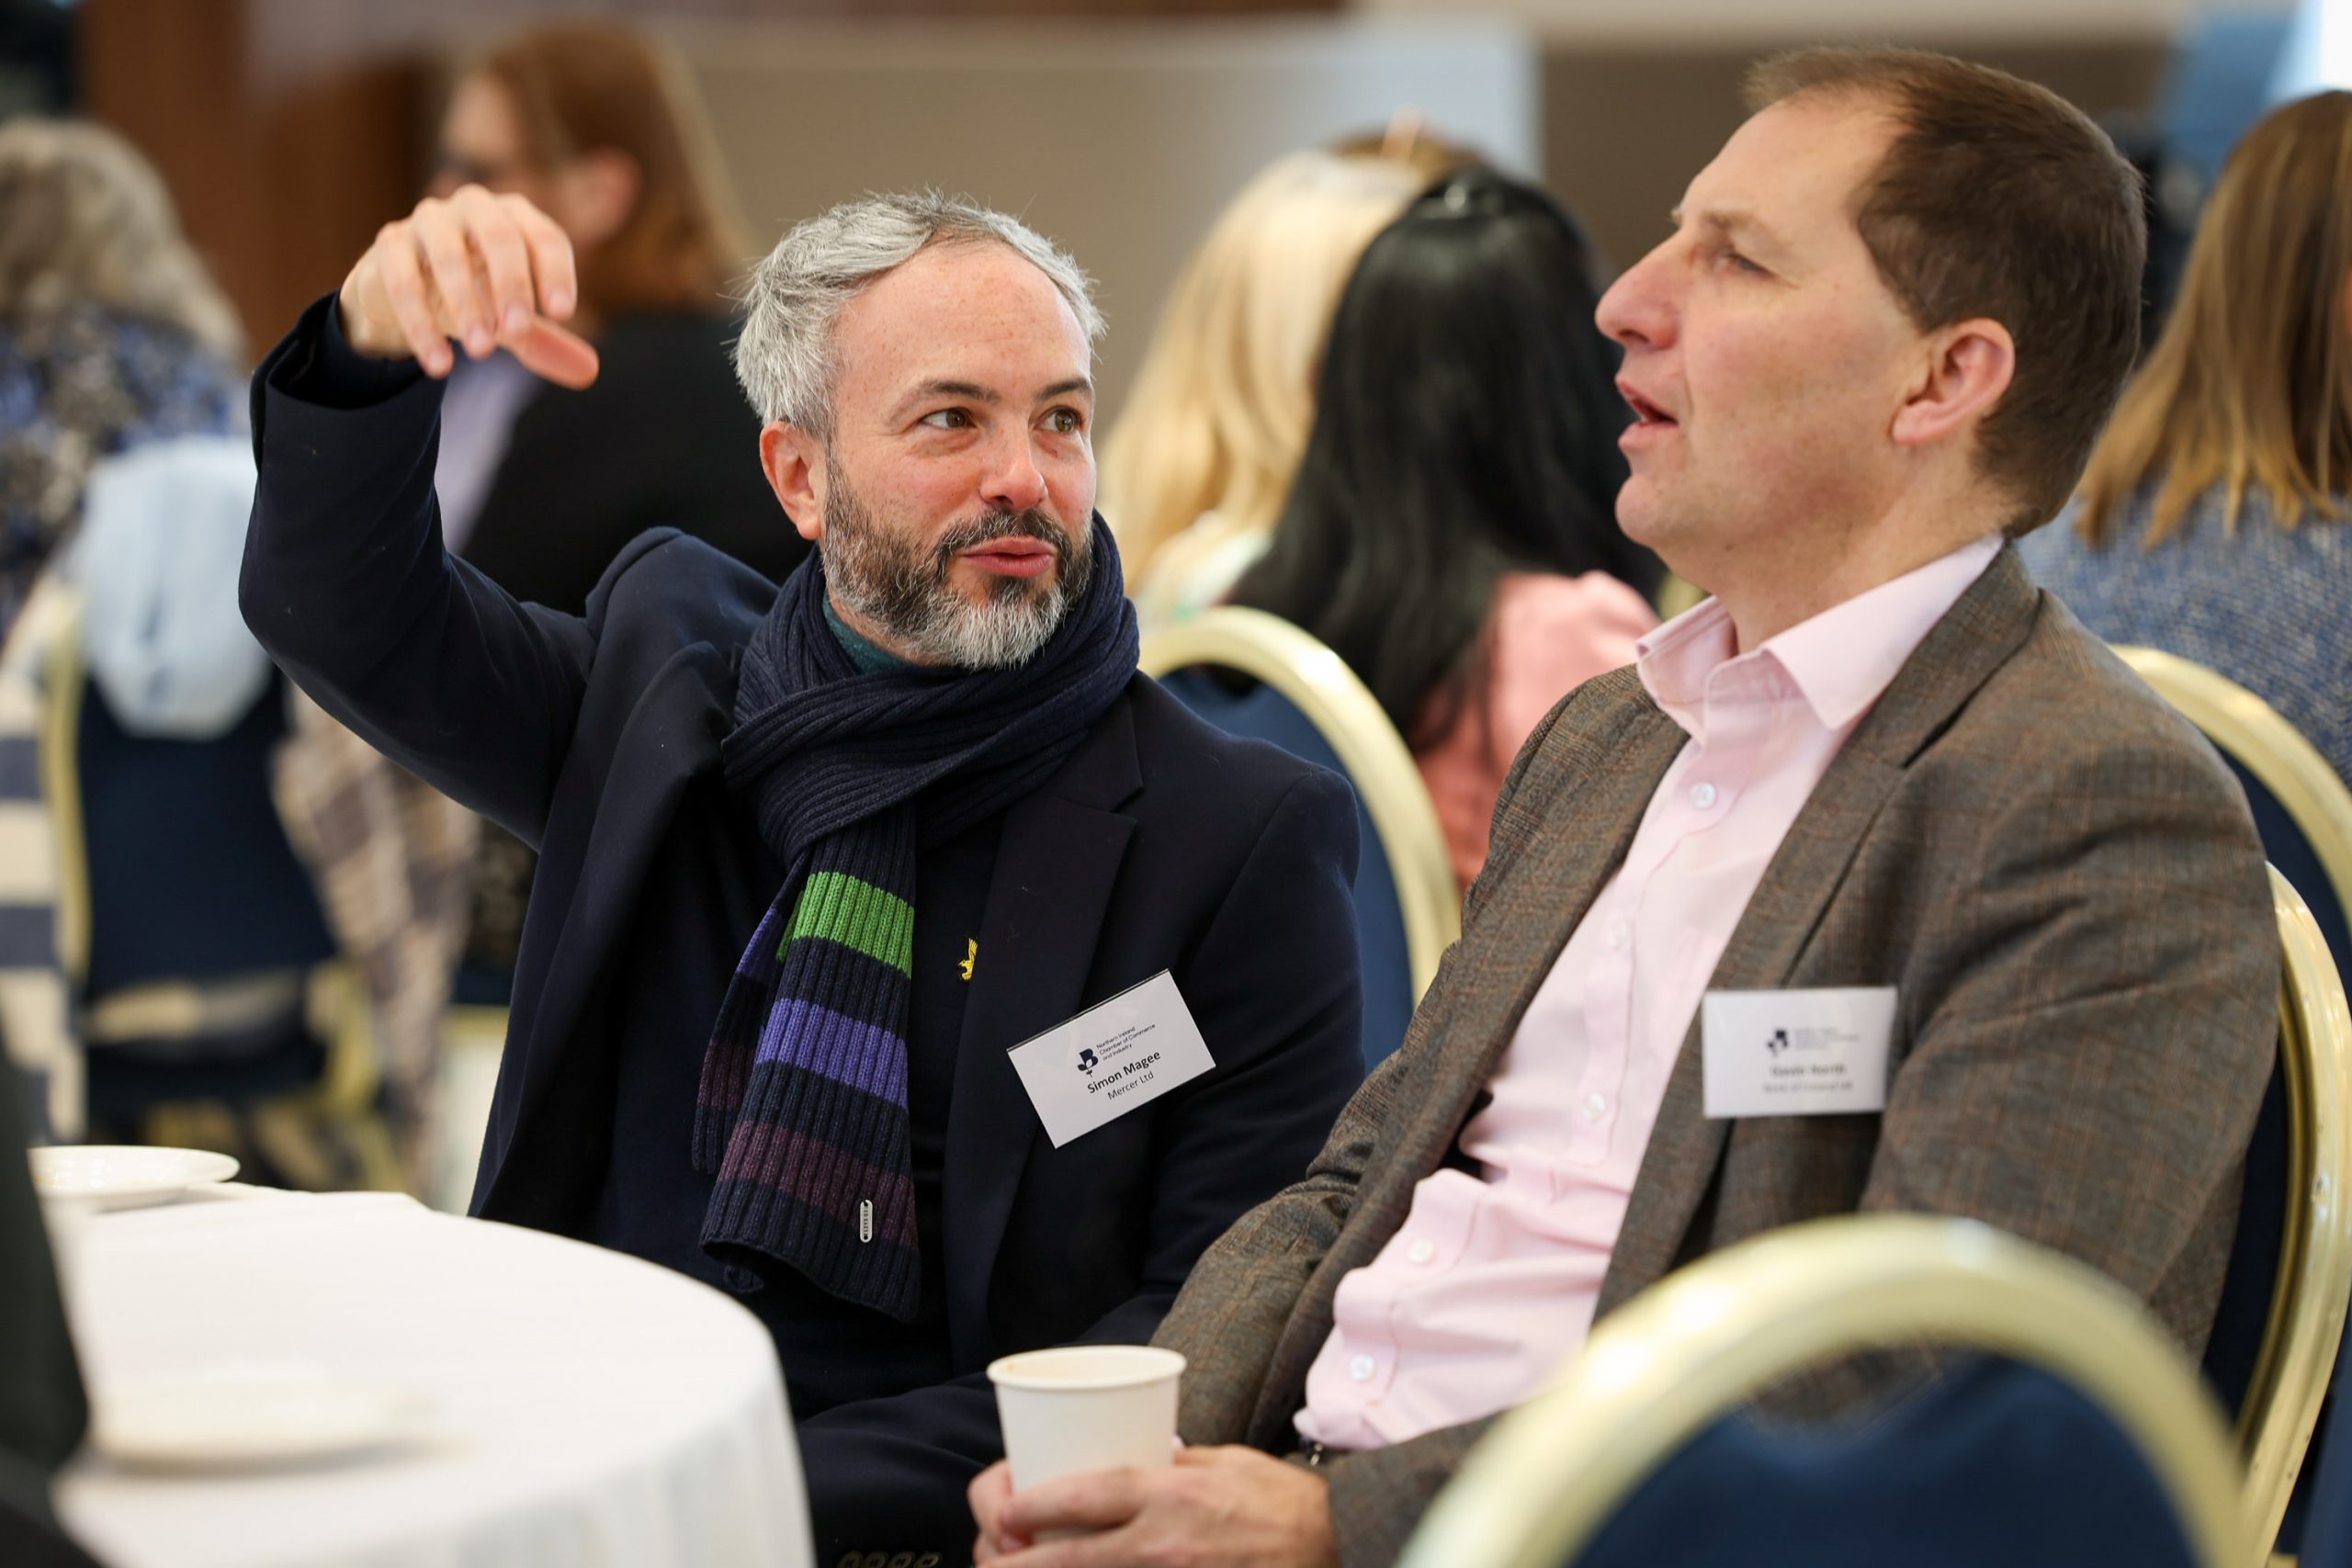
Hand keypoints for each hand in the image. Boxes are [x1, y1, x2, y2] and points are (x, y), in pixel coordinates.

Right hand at [337, 184, 598, 387]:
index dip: (555, 271)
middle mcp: (474, 208)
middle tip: (518, 331)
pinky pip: (404, 281)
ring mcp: (429, 220)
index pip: (544, 236)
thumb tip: (590, 372)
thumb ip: (546, 342)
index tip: (561, 313)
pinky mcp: (390, 243)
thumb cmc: (474, 293)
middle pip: (500, 236)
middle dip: (512, 284)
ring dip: (466, 305)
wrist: (405, 288)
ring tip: (481, 351)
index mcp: (515, 217)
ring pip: (448, 255)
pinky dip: (422, 325)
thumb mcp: (510, 319)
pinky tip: (439, 365)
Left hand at [969, 1447, 1337, 1567]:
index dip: (1025, 1504)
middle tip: (992, 1557)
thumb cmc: (1279, 1501)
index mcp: (1167, 1494)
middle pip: (1062, 1561)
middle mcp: (1159, 1545)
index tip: (1002, 1506)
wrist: (1337, 1545)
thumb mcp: (1219, 1462)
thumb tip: (1119, 1461)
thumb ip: (1166, 1465)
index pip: (1078, 1496)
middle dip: (1008, 1563)